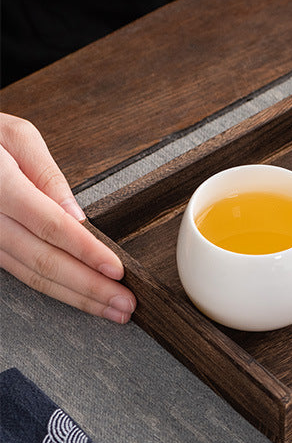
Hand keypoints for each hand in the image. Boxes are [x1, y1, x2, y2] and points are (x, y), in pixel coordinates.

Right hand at [0, 113, 134, 321]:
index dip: (85, 251)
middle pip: (42, 261)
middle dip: (88, 287)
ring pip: (29, 275)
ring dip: (73, 296)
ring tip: (109, 306)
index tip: (116, 269)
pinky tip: (76, 295)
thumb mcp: (14, 136)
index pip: (50, 226)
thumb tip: (75, 213)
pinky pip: (17, 271)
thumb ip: (46, 174)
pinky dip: (51, 286)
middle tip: (125, 304)